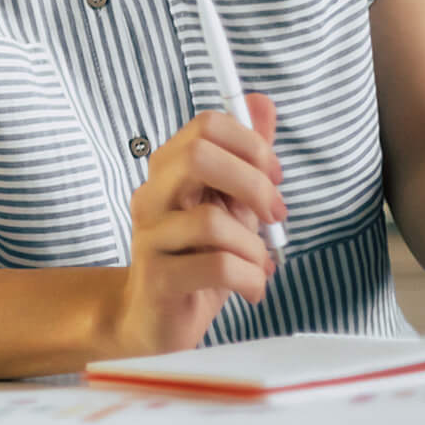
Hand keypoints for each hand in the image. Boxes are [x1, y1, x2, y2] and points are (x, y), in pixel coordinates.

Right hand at [115, 94, 286, 353]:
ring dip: (253, 246)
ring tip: (258, 263)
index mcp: (168, 171)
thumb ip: (245, 157)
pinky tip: (251, 287)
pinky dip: (250, 278)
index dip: (250, 144)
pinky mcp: (158, 279)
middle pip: (199, 157)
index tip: (273, 175)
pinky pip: (218, 266)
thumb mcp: (228, 204)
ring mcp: (150, 237)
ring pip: (213, 220)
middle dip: (252, 183)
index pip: (205, 126)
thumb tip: (262, 103)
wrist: (154, 322)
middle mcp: (151, 196)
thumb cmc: (196, 260)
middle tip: (274, 213)